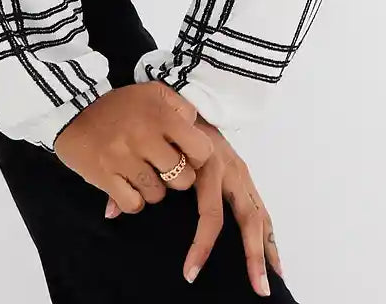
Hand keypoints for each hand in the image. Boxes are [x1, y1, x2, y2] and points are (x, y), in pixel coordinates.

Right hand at [53, 80, 213, 214]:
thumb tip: (194, 129)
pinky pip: (133, 204)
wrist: (73, 110)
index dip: (196, 157)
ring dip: (152, 188)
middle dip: (176, 177)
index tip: (184, 154)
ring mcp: (124, 158)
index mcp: (161, 115)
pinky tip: (128, 185)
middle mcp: (145, 136)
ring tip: (141, 173)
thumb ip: (179, 107)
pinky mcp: (105, 176)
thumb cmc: (120, 105)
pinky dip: (133, 200)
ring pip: (158, 195)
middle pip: (183, 179)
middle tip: (161, 166)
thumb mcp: (153, 93)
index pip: (201, 150)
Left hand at [105, 115, 283, 295]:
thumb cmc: (166, 127)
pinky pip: (262, 209)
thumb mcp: (150, 147)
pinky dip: (270, 237)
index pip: (210, 214)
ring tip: (267, 285)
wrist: (187, 99)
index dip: (201, 245)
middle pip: (246, 217)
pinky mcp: (246, 177)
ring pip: (260, 215)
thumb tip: (110, 214)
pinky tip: (275, 262)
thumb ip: (133, 181)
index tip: (189, 274)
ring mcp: (241, 173)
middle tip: (256, 289)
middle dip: (252, 255)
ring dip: (266, 251)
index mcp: (207, 164)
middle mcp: (230, 169)